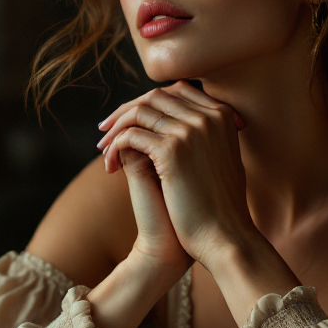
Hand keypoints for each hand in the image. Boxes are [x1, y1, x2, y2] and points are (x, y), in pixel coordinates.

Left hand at [97, 82, 254, 268]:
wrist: (223, 237)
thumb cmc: (219, 206)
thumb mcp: (216, 160)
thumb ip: (200, 136)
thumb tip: (164, 122)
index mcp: (222, 116)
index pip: (177, 91)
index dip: (148, 102)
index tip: (130, 118)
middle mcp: (209, 117)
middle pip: (155, 97)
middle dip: (125, 111)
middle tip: (105, 129)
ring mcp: (191, 131)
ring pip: (139, 112)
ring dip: (115, 129)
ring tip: (103, 148)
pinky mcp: (173, 150)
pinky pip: (131, 136)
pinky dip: (115, 147)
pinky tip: (110, 166)